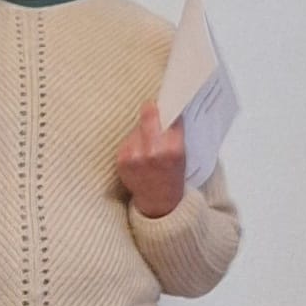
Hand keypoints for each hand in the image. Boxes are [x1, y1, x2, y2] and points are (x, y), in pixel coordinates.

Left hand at [117, 102, 185, 217]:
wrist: (159, 202)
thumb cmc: (172, 176)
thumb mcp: (183, 155)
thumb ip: (175, 134)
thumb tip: (166, 107)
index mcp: (173, 150)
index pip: (170, 117)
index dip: (167, 109)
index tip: (165, 103)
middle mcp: (152, 152)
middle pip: (148, 115)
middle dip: (151, 110)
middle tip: (151, 106)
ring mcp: (135, 156)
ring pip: (136, 128)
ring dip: (141, 130)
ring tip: (147, 143)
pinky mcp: (122, 160)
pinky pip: (127, 141)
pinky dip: (132, 143)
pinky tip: (139, 153)